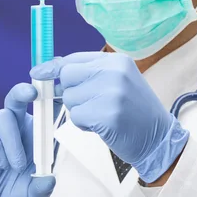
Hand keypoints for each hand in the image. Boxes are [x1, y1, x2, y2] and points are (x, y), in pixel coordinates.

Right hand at [0, 83, 60, 196]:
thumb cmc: (18, 196)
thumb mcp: (35, 196)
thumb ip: (42, 188)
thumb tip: (49, 179)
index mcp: (36, 133)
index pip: (43, 108)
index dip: (49, 94)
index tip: (57, 89)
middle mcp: (17, 128)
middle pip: (18, 97)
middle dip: (24, 90)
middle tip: (31, 93)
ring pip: (3, 116)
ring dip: (12, 140)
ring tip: (15, 166)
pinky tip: (0, 164)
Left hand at [30, 52, 188, 182]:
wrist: (159, 138)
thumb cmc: (134, 111)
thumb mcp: (117, 82)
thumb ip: (89, 73)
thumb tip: (51, 68)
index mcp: (116, 60)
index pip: (74, 58)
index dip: (53, 67)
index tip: (37, 73)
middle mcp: (114, 72)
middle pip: (67, 75)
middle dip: (70, 92)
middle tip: (88, 103)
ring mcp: (112, 92)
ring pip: (70, 98)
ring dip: (79, 111)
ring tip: (101, 115)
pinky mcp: (108, 115)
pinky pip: (77, 117)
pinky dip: (84, 125)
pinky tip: (102, 126)